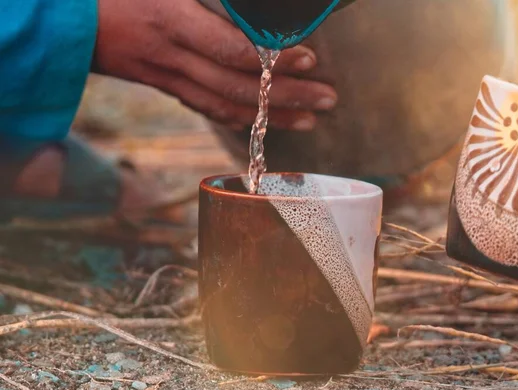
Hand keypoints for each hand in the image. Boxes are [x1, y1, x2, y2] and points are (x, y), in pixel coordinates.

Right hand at [93, 0, 337, 130]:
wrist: (64, 21)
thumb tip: (249, 5)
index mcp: (170, 22)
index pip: (233, 50)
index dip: (273, 60)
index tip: (311, 60)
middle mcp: (172, 57)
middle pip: (239, 87)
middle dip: (288, 96)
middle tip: (328, 100)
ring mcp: (167, 78)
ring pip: (226, 107)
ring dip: (271, 117)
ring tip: (310, 120)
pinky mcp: (165, 87)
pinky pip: (207, 109)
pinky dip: (240, 120)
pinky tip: (266, 125)